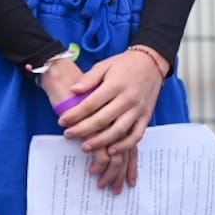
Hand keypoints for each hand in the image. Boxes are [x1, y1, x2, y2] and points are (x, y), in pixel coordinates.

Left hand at [58, 49, 164, 192]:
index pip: (91, 103)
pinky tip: (111, 151)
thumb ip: (89, 78)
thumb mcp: (105, 65)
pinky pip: (136, 135)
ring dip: (101, 141)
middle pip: (103, 119)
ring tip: (85, 146)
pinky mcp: (146, 116)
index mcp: (115, 84)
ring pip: (119, 131)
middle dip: (83, 130)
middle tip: (68, 135)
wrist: (151, 63)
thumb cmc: (124, 64)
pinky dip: (125, 145)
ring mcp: (138, 109)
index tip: (62, 121)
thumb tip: (73, 90)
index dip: (75, 114)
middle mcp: (128, 98)